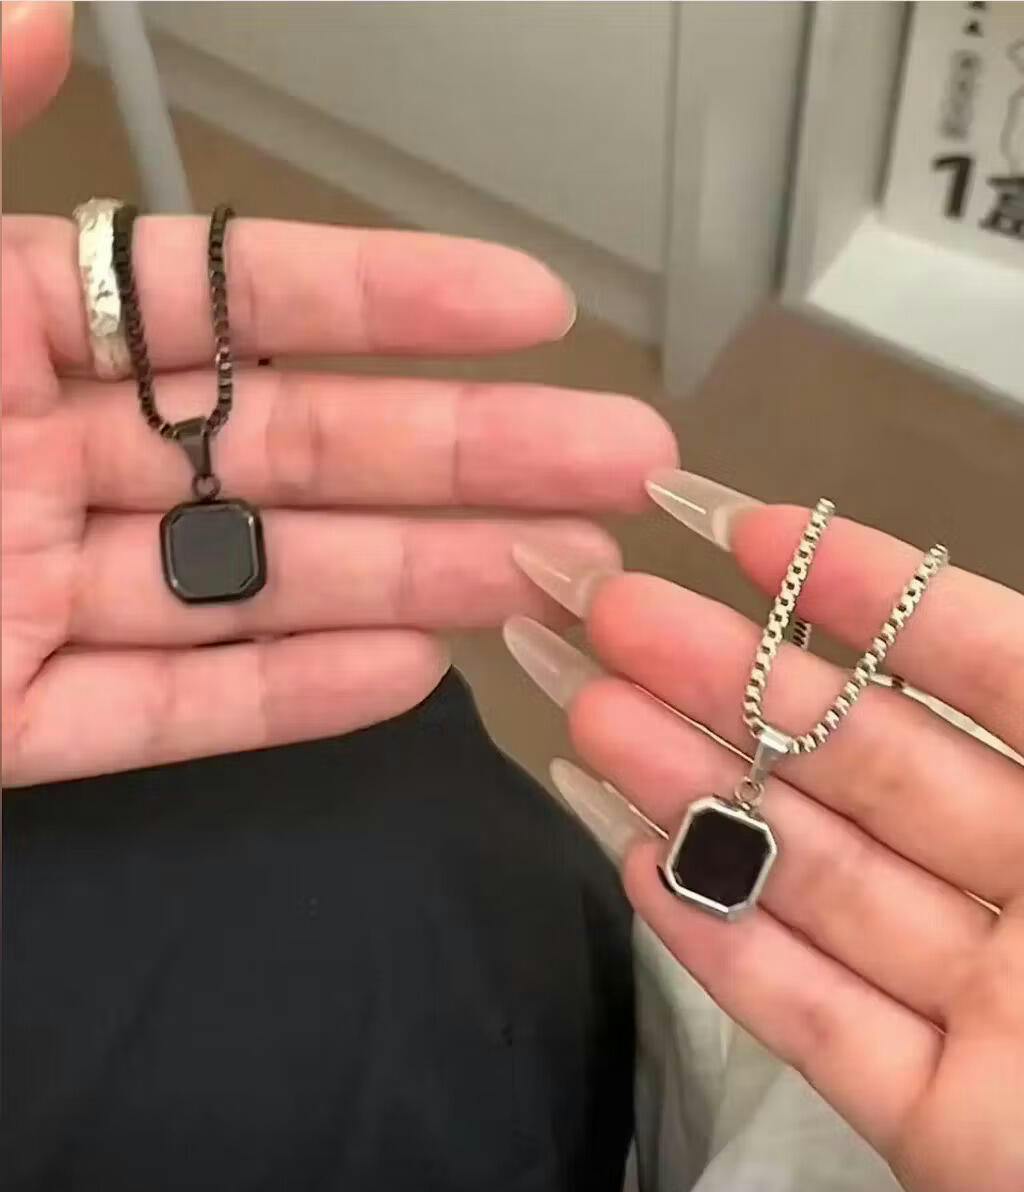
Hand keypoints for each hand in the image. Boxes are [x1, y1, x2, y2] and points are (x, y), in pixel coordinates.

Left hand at [1, 7, 674, 784]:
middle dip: (459, 456)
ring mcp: (28, 599)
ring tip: (556, 573)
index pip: (228, 302)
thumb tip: (51, 5)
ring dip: (405, 580)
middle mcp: (33, 459)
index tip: (531, 307)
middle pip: (283, 455)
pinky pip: (163, 714)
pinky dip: (283, 698)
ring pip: (246, 588)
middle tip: (615, 463)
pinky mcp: (8, 724)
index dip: (386, 299)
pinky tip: (408, 675)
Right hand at [504, 473, 1023, 1191]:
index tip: (749, 531)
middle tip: (613, 611)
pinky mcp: (931, 1122)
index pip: (986, 667)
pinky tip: (636, 866)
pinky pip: (813, 1022)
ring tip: (587, 716)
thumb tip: (961, 606)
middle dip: (735, 680)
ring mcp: (981, 1007)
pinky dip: (723, 950)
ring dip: (698, 797)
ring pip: (819, 881)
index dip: (869, 593)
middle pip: (868, 765)